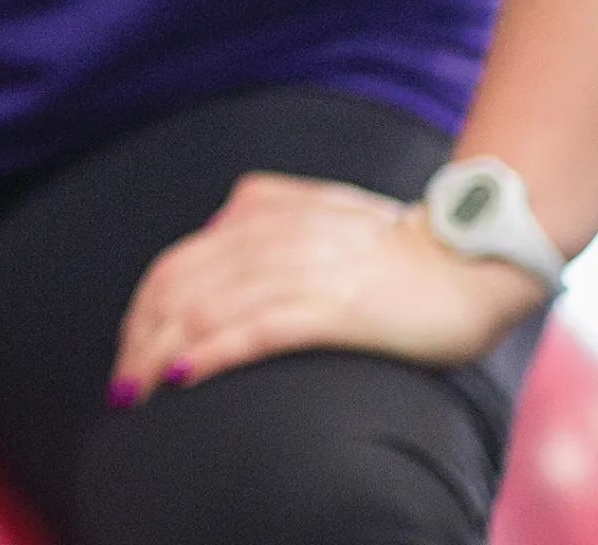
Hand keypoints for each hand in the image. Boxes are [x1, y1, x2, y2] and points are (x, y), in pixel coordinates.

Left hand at [110, 172, 549, 403]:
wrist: (475, 259)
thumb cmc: (398, 245)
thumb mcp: (321, 208)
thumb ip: (265, 206)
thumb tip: (216, 223)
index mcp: (265, 214)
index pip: (178, 262)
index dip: (143, 308)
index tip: (129, 347)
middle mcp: (275, 238)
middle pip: (180, 288)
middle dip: (140, 339)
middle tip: (121, 382)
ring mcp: (305, 272)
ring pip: (208, 311)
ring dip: (161, 353)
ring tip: (136, 390)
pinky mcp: (336, 309)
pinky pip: (257, 330)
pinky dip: (211, 353)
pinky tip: (182, 376)